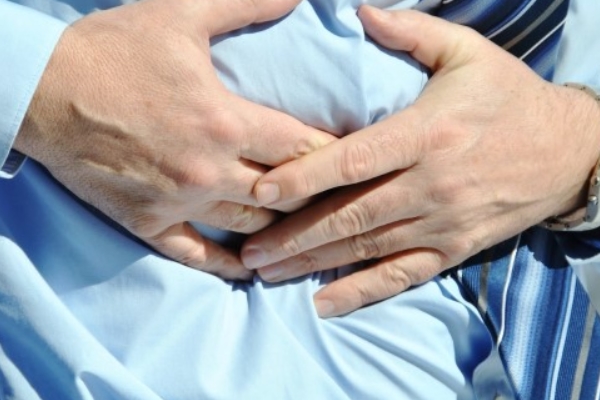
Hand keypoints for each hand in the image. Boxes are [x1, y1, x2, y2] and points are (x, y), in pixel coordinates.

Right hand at [15, 0, 333, 278]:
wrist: (42, 90)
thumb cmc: (113, 51)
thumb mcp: (181, 14)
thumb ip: (245, 4)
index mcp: (223, 121)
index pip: (300, 146)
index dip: (333, 153)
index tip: (353, 159)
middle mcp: (208, 170)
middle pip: (283, 192)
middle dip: (315, 192)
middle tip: (338, 194)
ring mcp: (178, 202)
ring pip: (250, 226)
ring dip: (281, 226)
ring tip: (304, 224)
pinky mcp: (148, 223)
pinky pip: (198, 256)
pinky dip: (229, 264)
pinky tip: (253, 267)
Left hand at [241, 7, 599, 314]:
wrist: (569, 151)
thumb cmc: (509, 98)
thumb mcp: (469, 52)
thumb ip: (413, 32)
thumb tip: (360, 12)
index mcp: (427, 134)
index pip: (354, 161)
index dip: (304, 177)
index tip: (261, 192)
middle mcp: (431, 184)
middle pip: (350, 215)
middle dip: (294, 234)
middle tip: (248, 249)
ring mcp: (442, 223)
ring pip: (367, 249)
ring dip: (313, 263)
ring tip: (266, 273)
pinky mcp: (453, 249)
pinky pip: (401, 276)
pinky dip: (361, 292)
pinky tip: (323, 304)